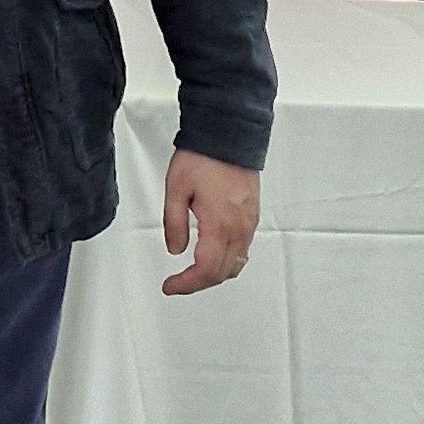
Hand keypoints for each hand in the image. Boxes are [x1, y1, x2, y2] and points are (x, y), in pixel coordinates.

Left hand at [160, 147, 261, 294]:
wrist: (229, 137)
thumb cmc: (203, 158)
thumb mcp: (175, 191)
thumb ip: (173, 224)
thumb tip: (175, 249)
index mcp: (220, 224)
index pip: (206, 270)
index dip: (187, 284)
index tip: (170, 286)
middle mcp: (240, 227)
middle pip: (223, 272)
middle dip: (198, 284)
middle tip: (176, 284)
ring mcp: (249, 223)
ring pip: (236, 264)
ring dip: (214, 275)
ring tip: (191, 275)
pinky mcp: (252, 216)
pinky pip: (242, 249)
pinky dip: (226, 261)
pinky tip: (210, 257)